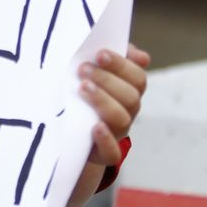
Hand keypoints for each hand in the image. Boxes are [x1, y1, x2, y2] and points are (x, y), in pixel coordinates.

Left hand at [80, 43, 150, 166]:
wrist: (67, 134)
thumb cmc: (82, 95)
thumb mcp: (93, 73)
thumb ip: (110, 59)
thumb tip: (138, 55)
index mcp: (128, 90)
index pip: (136, 77)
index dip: (121, 65)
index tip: (99, 53)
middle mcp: (127, 111)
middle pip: (130, 96)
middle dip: (107, 80)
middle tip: (83, 68)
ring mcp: (117, 133)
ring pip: (121, 118)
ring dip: (103, 101)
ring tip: (82, 88)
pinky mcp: (103, 153)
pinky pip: (112, 152)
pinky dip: (106, 139)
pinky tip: (95, 127)